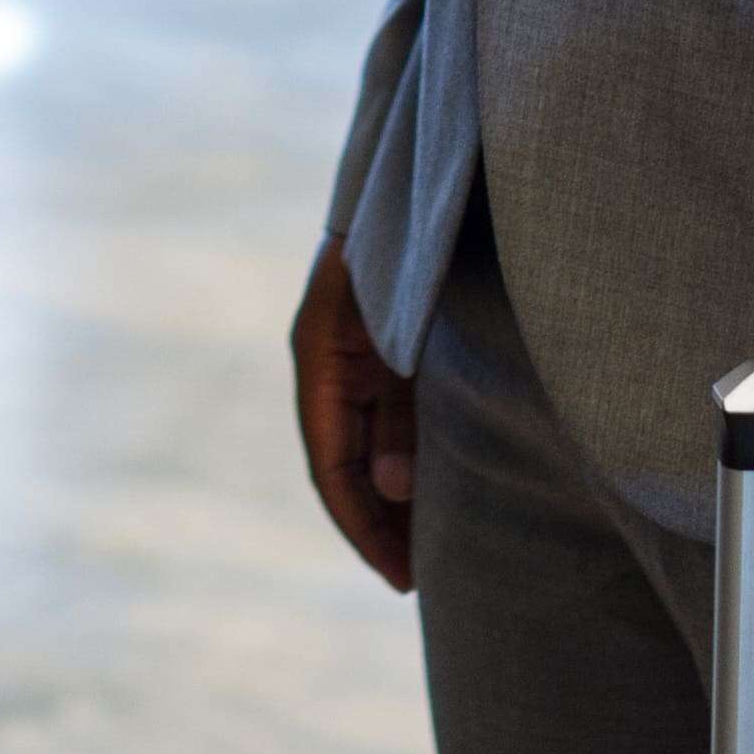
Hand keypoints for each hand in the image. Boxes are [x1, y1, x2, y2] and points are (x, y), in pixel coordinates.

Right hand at [290, 238, 416, 590]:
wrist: (421, 174)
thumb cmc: (411, 243)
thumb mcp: (404, 328)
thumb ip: (399, 406)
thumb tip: (395, 491)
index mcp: (319, 356)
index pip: (332, 467)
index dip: (364, 527)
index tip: (402, 578)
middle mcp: (329, 364)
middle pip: (347, 465)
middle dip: (379, 524)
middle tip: (421, 579)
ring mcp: (354, 357)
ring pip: (368, 446)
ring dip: (393, 498)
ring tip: (430, 550)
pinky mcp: (382, 350)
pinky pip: (386, 419)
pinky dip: (407, 460)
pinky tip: (434, 489)